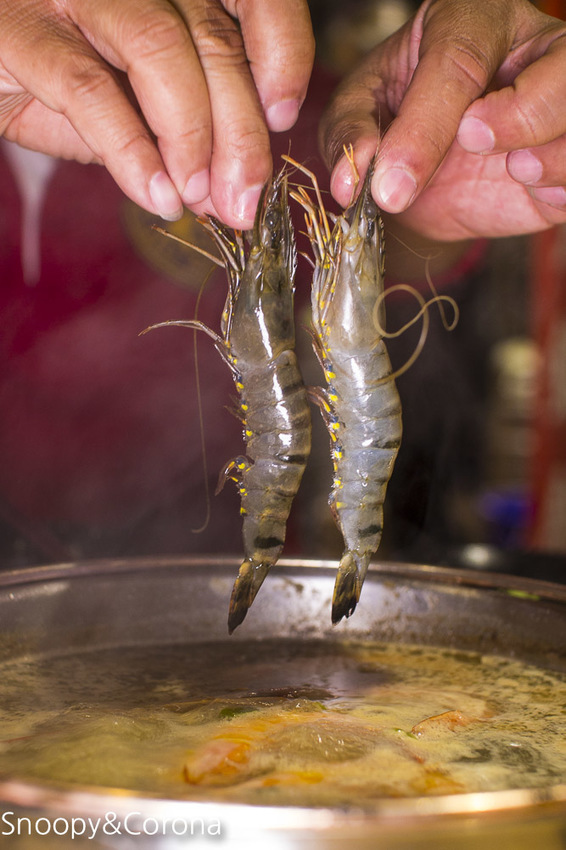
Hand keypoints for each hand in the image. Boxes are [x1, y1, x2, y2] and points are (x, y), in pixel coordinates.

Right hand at [0, 0, 313, 226]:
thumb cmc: (50, 68)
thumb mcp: (125, 94)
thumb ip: (175, 128)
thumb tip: (226, 189)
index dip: (282, 51)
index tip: (283, 117)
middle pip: (213, 39)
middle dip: (240, 133)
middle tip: (243, 200)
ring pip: (161, 53)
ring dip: (192, 141)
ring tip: (197, 199)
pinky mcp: (20, 27)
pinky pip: (91, 90)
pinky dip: (132, 152)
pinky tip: (155, 195)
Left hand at [320, 0, 565, 239]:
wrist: (422, 169)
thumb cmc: (395, 118)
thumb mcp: (360, 111)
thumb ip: (351, 134)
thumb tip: (350, 181)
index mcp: (471, 22)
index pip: (461, 59)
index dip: (430, 121)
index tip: (397, 179)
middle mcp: (530, 52)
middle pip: (561, 68)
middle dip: (524, 114)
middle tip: (475, 142)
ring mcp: (557, 101)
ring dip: (551, 155)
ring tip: (513, 169)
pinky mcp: (564, 153)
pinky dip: (560, 188)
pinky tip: (529, 189)